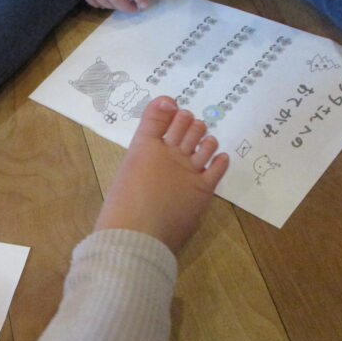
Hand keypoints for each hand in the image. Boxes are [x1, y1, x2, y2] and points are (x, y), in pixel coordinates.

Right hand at [94, 97, 228, 251]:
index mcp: (144, 147)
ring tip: (203, 139)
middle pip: (185, 124)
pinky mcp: (204, 188)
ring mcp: (189, 169)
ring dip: (204, 136)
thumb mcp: (124, 174)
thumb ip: (140, 157)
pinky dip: (220, 159)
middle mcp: (169, 152)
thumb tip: (151, 153)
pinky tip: (219, 157)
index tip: (171, 106)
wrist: (136, 234)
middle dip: (187, 121)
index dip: (166, 106)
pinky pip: (218, 166)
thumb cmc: (121, 208)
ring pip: (205, 141)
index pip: (159, 115)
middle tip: (188, 124)